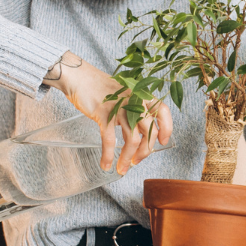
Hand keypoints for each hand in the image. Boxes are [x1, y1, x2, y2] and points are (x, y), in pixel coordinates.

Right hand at [43, 51, 172, 173]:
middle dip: (145, 151)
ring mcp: (120, 108)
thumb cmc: (100, 88)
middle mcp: (134, 101)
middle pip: (149, 131)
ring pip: (132, 139)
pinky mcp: (104, 114)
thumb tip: (139, 136)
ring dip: (127, 158)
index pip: (162, 111)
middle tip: (137, 161)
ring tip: (122, 167)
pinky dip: (108, 155)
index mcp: (141, 95)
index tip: (162, 141)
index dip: (166, 128)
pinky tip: (106, 164)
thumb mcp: (124, 96)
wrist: (79, 77)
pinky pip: (110, 140)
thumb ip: (133, 112)